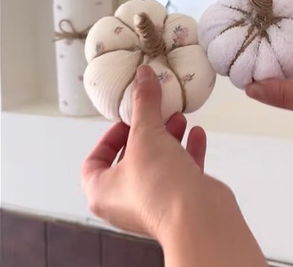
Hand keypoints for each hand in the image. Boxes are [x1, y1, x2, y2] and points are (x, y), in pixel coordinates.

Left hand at [82, 65, 265, 266]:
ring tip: (178, 117)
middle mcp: (125, 201)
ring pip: (158, 165)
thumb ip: (144, 103)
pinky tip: (196, 134)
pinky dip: (188, 153)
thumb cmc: (158, 183)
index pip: (95, 161)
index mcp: (102, 191)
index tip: (126, 119)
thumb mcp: (145, 133)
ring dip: (168, 139)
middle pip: (130, 159)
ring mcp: (153, 203)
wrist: (197, 217)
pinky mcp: (180, 203)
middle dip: (146, 132)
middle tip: (155, 112)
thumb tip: (142, 75)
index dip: (109, 136)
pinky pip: (181, 173)